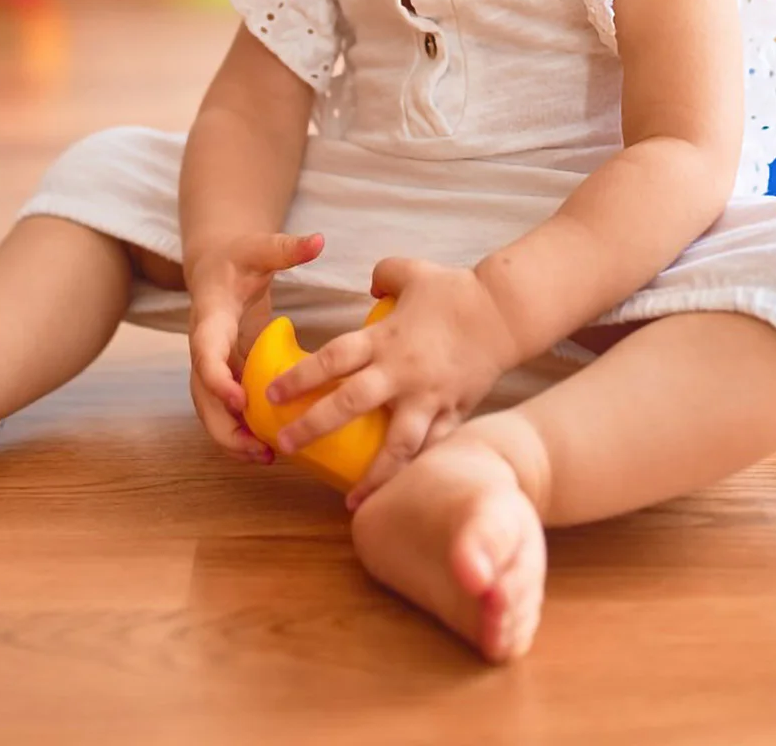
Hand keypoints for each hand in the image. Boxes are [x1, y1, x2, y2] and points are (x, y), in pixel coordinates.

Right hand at [185, 231, 323, 463]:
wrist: (216, 264)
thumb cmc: (238, 257)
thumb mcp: (260, 247)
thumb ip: (286, 247)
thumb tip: (318, 240)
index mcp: (209, 317)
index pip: (203, 351)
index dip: (216, 378)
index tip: (240, 399)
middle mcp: (204, 345)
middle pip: (201, 393)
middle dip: (223, 424)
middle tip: (256, 447)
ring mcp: (212, 363)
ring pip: (209, 408)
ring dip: (230, 436)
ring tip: (264, 457)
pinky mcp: (226, 373)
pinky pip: (225, 408)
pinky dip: (239, 430)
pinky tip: (267, 448)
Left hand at [263, 256, 519, 507]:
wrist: (505, 312)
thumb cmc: (454, 290)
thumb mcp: (409, 272)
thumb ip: (382, 276)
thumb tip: (369, 286)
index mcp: (384, 339)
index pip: (332, 358)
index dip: (300, 376)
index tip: (271, 394)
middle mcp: (402, 372)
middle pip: (350, 403)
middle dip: (314, 426)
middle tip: (284, 445)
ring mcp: (429, 397)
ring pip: (397, 444)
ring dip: (373, 475)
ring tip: (351, 502)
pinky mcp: (455, 413)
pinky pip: (433, 449)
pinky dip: (416, 472)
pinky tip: (402, 495)